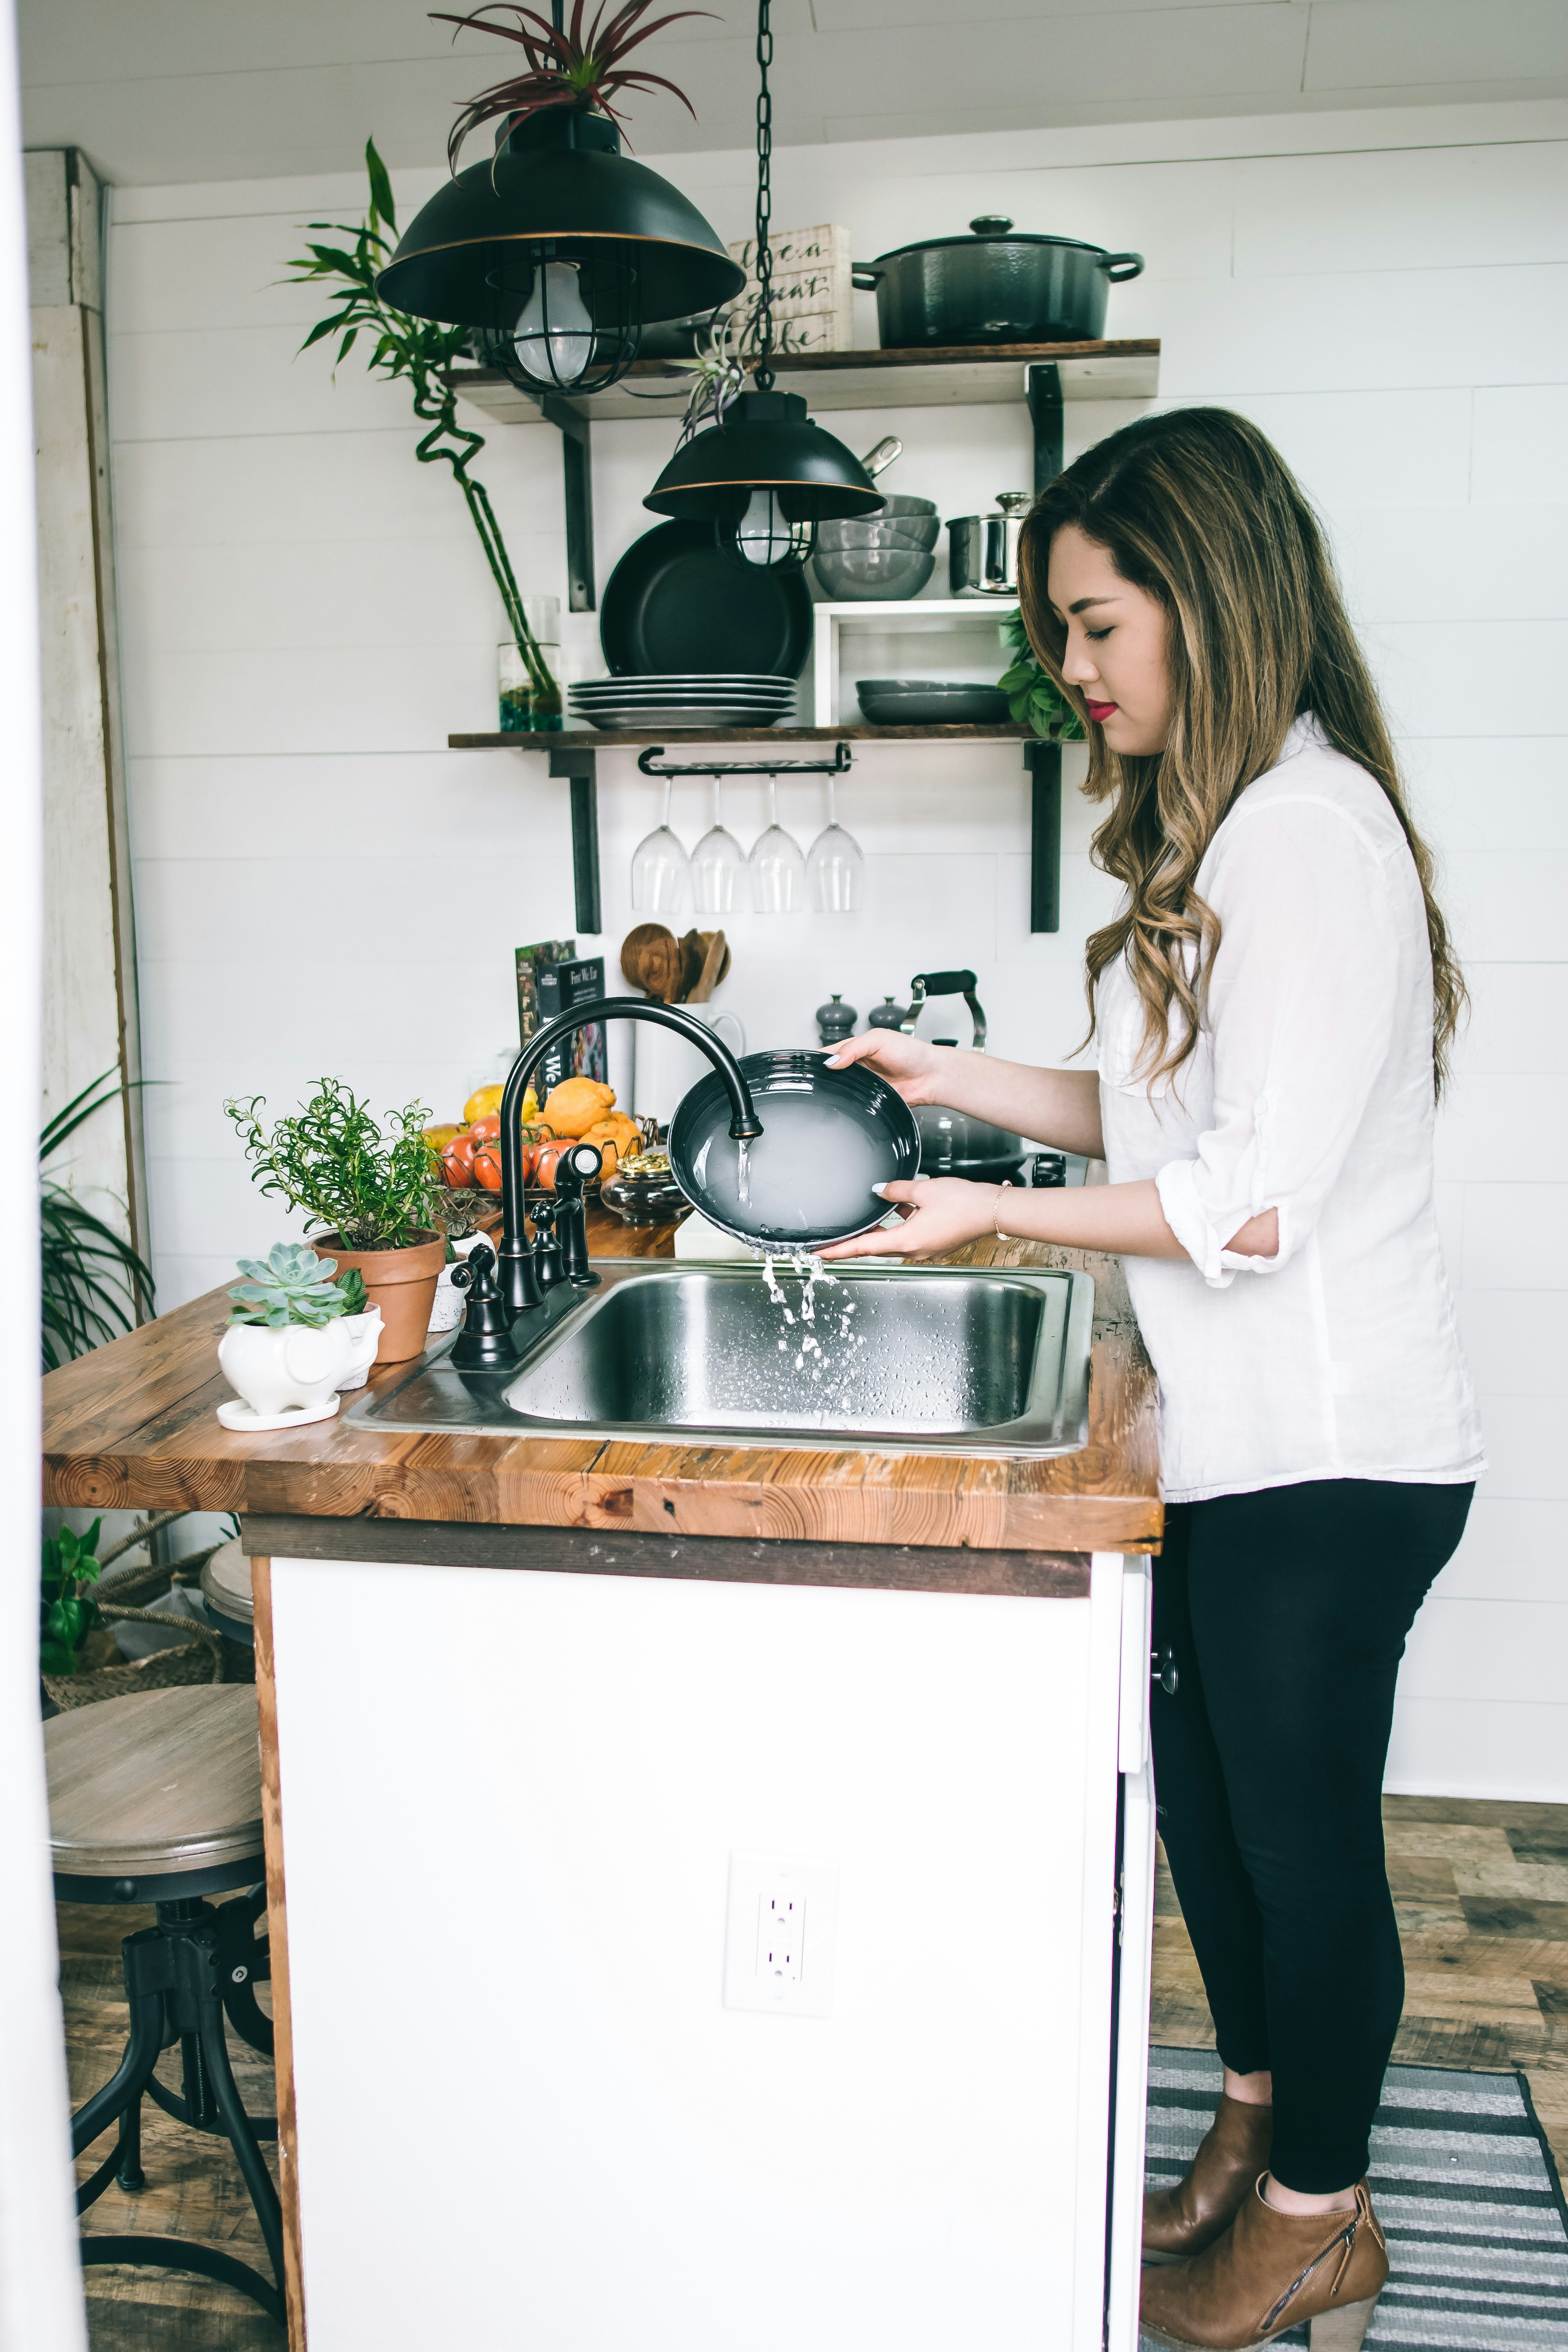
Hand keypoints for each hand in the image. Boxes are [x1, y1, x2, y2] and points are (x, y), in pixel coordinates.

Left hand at [818, 1176, 1001, 1261]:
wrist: (994, 1210)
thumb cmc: (964, 1202)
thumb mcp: (924, 1190)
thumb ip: (897, 1190)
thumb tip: (879, 1190)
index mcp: (907, 1241)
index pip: (863, 1247)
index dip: (839, 1250)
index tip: (819, 1254)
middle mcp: (914, 1250)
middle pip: (875, 1247)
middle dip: (854, 1242)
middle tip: (831, 1240)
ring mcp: (926, 1249)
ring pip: (893, 1240)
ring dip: (878, 1231)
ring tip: (861, 1220)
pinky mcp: (935, 1242)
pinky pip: (909, 1234)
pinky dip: (899, 1224)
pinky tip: (897, 1207)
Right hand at [821, 1029, 947, 1106]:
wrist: (931, 1077)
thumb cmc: (912, 1053)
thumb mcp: (879, 1039)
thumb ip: (854, 1047)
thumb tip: (832, 1061)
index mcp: (855, 1048)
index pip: (829, 1052)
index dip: (818, 1058)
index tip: (808, 1066)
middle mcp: (857, 1067)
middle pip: (830, 1073)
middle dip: (823, 1077)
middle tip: (816, 1081)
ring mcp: (862, 1084)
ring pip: (838, 1090)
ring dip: (834, 1091)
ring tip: (830, 1091)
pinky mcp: (868, 1100)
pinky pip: (852, 1103)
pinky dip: (847, 1103)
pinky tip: (844, 1102)